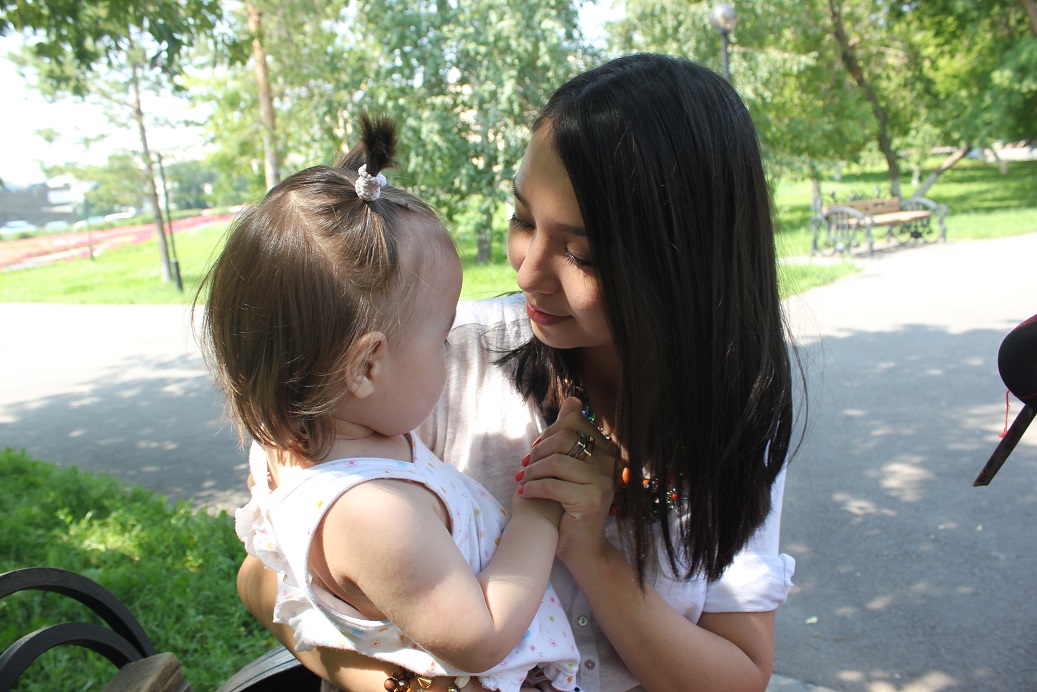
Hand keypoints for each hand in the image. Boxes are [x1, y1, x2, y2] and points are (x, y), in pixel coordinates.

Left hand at [516, 397, 617, 565]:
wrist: (582, 549)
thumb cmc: (570, 506)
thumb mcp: (569, 468)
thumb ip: (570, 435)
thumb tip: (573, 400)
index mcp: (608, 452)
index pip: (575, 422)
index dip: (549, 432)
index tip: (536, 450)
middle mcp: (611, 464)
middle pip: (564, 439)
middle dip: (538, 452)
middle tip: (525, 467)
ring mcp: (603, 482)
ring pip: (556, 461)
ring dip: (532, 472)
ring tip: (524, 482)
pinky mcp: (591, 500)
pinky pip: (551, 485)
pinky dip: (532, 488)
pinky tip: (526, 494)